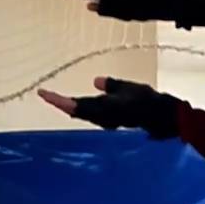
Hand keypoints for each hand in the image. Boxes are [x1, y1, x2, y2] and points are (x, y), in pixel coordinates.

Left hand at [38, 76, 180, 139]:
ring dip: (70, 106)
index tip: (42, 93)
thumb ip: (111, 86)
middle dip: (60, 103)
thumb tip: (95, 82)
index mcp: (103, 108)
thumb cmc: (148, 101)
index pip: (74, 105)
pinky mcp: (112, 120)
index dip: (57, 100)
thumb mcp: (128, 88)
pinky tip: (80, 105)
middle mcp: (102, 117)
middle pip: (75, 110)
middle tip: (45, 94)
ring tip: (57, 99)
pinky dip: (82, 108)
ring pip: (82, 113)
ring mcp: (106, 121)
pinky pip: (91, 114)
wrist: (162, 117)